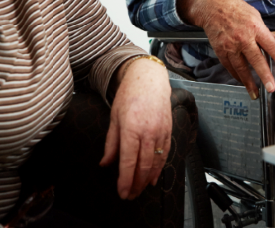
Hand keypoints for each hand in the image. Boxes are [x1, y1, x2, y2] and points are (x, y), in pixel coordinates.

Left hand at [100, 58, 171, 199]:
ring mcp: (160, 131)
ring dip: (148, 179)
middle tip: (130, 196)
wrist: (149, 79)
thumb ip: (111, 143)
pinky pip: (165, 154)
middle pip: (143, 165)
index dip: (125, 180)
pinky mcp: (169, 130)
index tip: (122, 193)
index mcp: (131, 128)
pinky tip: (153, 177)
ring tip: (140, 190)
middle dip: (136, 184)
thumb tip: (105, 164)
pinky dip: (159, 168)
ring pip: (156, 162)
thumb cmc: (129, 96)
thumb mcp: (114, 118)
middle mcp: (148, 132)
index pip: (128, 161)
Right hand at [178, 0, 274, 98]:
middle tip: (271, 88)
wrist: (212, 7)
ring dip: (248, 82)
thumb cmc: (236, 9)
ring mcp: (230, 45)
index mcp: (255, 27)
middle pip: (256, 59)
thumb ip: (265, 31)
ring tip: (255, 93)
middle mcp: (243, 37)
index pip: (271, 46)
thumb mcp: (255, 15)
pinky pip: (230, 66)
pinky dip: (236, 75)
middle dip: (264, 75)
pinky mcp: (220, 50)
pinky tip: (242, 81)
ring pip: (241, 67)